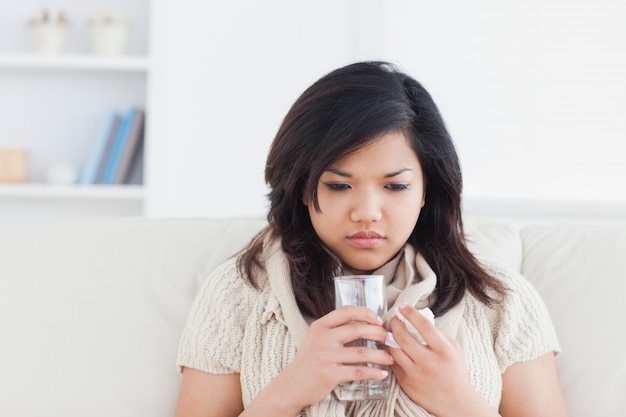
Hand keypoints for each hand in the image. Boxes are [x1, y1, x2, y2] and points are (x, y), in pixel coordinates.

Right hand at [277, 305, 392, 410]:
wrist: (292, 385)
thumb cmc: (308, 361)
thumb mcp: (315, 337)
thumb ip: (333, 329)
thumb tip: (363, 324)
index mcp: (320, 326)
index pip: (346, 311)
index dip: (366, 313)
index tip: (379, 320)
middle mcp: (322, 338)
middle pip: (358, 329)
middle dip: (378, 333)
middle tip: (387, 339)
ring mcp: (326, 356)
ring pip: (362, 352)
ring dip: (381, 355)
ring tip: (390, 358)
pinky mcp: (330, 374)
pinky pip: (358, 372)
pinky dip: (374, 373)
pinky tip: (382, 374)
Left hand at [389, 303, 481, 415]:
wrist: (455, 403)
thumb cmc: (455, 372)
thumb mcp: (454, 349)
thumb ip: (438, 334)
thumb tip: (419, 318)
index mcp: (443, 351)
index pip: (423, 326)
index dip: (410, 313)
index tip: (402, 306)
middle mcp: (428, 362)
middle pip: (403, 336)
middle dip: (394, 323)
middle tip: (394, 319)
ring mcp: (415, 374)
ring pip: (394, 350)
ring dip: (389, 338)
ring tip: (391, 332)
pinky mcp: (406, 383)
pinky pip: (393, 363)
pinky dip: (392, 353)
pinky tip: (394, 349)